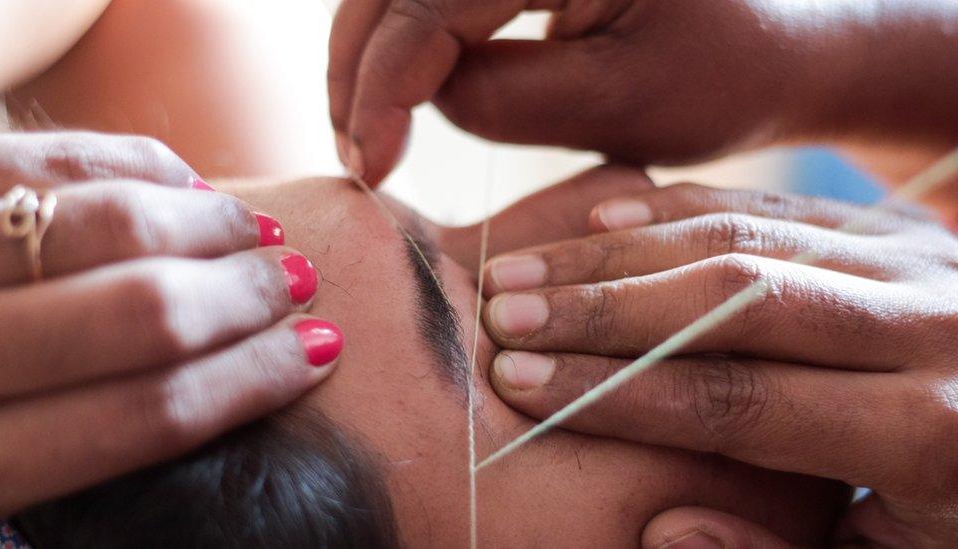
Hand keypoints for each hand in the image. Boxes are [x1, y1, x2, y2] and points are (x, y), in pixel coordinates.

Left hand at [0, 132, 341, 518]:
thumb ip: (64, 464)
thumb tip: (204, 403)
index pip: (151, 412)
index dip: (256, 379)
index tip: (322, 352)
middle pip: (146, 315)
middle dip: (249, 299)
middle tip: (302, 287)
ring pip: (108, 226)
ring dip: (211, 227)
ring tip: (260, 236)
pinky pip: (50, 154)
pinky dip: (139, 165)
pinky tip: (188, 184)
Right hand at [328, 0, 957, 185]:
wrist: (782, 43)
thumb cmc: (726, 75)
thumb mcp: (620, 103)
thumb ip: (504, 97)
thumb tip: (417, 95)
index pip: (431, 7)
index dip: (382, 89)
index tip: (370, 169)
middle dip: (360, 67)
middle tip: (357, 157)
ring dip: (372, 54)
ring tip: (369, 134)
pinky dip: (406, 42)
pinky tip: (399, 95)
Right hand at [481, 183, 957, 545]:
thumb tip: (667, 530)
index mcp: (933, 432)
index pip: (743, 401)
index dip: (621, 391)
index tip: (521, 384)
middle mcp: (927, 324)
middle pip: (734, 296)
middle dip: (603, 306)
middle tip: (500, 314)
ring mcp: (912, 259)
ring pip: (739, 234)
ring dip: (618, 251)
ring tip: (522, 268)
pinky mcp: (891, 228)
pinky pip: (769, 202)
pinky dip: (676, 206)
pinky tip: (600, 215)